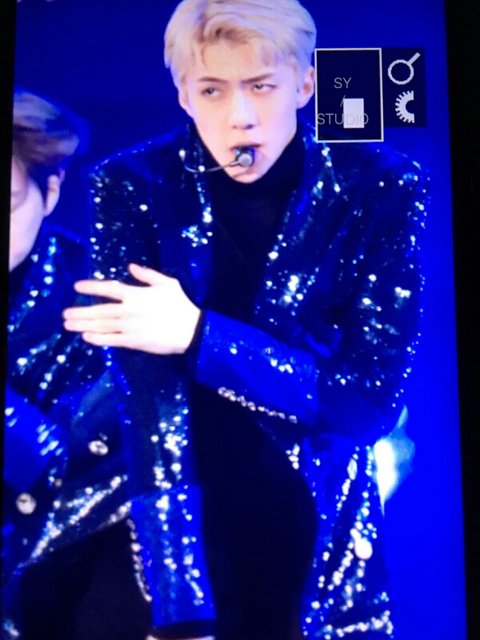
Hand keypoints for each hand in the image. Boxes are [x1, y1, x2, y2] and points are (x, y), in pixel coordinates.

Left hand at [63, 263, 200, 354]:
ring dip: (83, 325)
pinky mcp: (134, 341)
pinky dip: (98, 338)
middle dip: (80, 311)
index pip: (108, 288)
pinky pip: (112, 340)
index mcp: (136, 294)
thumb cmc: (180, 305)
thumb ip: (147, 274)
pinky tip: (86, 337)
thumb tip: (131, 266)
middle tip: (64, 313)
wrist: (191, 330)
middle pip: (99, 310)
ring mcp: (130, 327)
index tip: (77, 286)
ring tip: (68, 325)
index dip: (91, 286)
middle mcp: (129, 310)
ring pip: (102, 325)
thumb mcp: (167, 283)